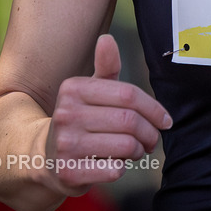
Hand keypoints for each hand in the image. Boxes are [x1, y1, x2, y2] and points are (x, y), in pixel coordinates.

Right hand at [42, 34, 171, 195]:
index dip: (154, 109)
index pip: (128, 95)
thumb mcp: (89, 91)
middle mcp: (66, 114)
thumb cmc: (79, 118)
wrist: (44, 156)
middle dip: (150, 133)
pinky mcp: (68, 172)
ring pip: (126, 146)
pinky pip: (114, 170)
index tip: (166, 121)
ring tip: (136, 150)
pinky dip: (123, 167)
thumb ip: (105, 67)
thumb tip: (107, 39)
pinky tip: (117, 163)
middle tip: (152, 139)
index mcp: (74, 89)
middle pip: (130, 121)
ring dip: (139, 150)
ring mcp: (65, 144)